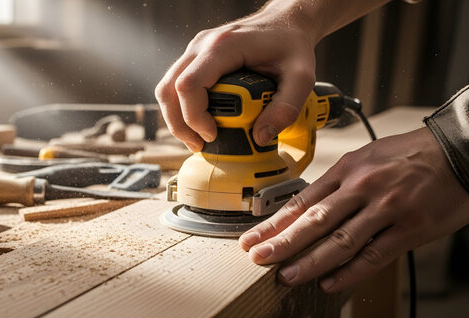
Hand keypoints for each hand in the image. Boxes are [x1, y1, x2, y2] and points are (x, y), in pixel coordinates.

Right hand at [154, 4, 317, 151]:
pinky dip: (182, 109)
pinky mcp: (196, 59)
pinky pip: (176, 86)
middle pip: (168, 89)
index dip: (194, 116)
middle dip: (179, 124)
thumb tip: (261, 138)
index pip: (189, 84)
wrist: (286, 21)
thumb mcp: (302, 76)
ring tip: (197, 140)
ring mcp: (196, 52)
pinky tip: (199, 124)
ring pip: (166, 88)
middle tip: (199, 145)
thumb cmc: (291, 43)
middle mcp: (202, 46)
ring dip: (176, 119)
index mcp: (223, 47)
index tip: (213, 135)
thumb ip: (286, 108)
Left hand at [239, 127, 468, 292]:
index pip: (302, 201)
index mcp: (347, 170)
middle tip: (258, 259)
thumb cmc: (409, 155)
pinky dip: (351, 273)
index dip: (274, 223)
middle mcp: (362, 188)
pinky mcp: (411, 227)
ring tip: (287, 277)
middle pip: (313, 221)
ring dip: (310, 262)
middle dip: (281, 243)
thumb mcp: (366, 158)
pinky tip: (330, 284)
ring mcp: (386, 208)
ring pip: (341, 241)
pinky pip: (375, 255)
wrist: (460, 150)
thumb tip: (308, 208)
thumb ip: (339, 183)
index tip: (251, 239)